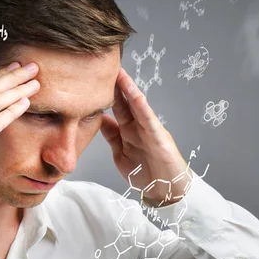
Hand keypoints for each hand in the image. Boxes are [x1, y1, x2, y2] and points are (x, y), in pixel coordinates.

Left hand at [100, 68, 190, 206]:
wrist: (166, 192)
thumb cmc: (146, 173)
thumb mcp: (121, 153)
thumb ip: (112, 136)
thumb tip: (99, 119)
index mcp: (128, 131)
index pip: (116, 107)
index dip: (106, 94)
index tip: (93, 79)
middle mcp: (138, 127)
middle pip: (125, 101)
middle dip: (116, 85)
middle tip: (105, 67)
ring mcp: (149, 130)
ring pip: (137, 106)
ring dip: (129, 89)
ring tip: (120, 74)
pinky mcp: (159, 138)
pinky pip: (149, 119)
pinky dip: (142, 107)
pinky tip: (136, 96)